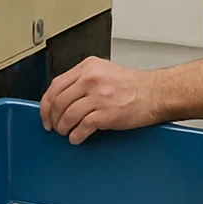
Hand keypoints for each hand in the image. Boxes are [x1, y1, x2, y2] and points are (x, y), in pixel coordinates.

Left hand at [40, 56, 165, 144]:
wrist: (156, 93)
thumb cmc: (134, 85)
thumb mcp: (105, 72)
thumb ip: (83, 80)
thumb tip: (62, 98)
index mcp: (88, 67)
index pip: (55, 84)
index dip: (46, 103)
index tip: (45, 114)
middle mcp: (91, 79)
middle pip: (58, 101)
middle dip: (52, 118)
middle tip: (54, 126)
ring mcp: (99, 96)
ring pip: (67, 115)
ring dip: (63, 128)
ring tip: (66, 132)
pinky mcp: (106, 114)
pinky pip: (81, 127)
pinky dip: (76, 135)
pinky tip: (77, 137)